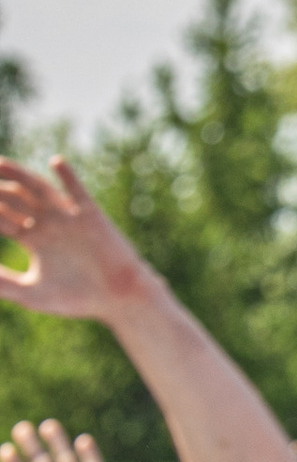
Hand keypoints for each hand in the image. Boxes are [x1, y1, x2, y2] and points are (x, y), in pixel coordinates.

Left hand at [0, 159, 150, 320]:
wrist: (120, 298)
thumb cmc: (77, 299)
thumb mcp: (32, 293)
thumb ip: (2, 283)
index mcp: (32, 239)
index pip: (0, 217)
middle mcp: (46, 223)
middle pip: (13, 198)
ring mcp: (67, 216)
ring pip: (38, 189)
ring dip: (19, 175)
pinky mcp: (90, 216)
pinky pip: (77, 191)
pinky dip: (68, 177)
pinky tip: (55, 162)